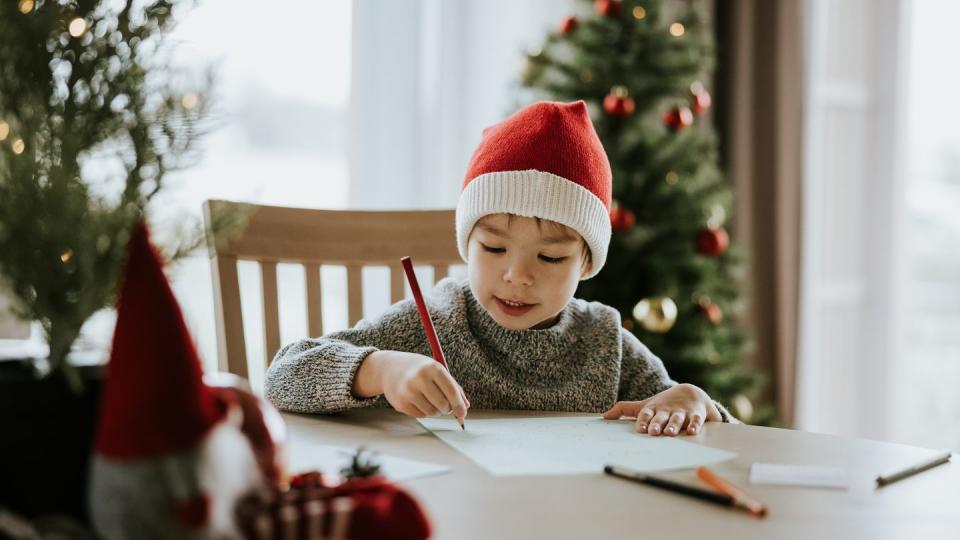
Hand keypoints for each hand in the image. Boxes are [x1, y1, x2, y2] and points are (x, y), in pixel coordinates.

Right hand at [356, 350, 468, 418]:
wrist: (389, 368)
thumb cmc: (419, 369)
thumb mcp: (437, 370)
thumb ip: (453, 387)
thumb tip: (464, 408)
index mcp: (432, 368)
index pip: (451, 391)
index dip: (459, 405)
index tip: (462, 413)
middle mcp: (419, 379)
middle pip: (443, 405)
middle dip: (448, 409)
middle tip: (445, 406)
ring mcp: (408, 392)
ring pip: (432, 413)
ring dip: (436, 411)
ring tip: (431, 401)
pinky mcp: (401, 403)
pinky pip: (421, 416)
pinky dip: (424, 412)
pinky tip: (419, 401)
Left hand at [602, 384, 720, 435]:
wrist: (691, 392)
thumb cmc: (663, 403)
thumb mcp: (645, 405)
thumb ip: (625, 409)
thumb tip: (604, 416)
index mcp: (654, 409)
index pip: (646, 414)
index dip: (643, 421)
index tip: (640, 429)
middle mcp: (667, 410)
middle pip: (661, 417)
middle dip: (657, 424)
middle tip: (653, 432)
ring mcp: (682, 412)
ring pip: (677, 419)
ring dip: (674, 425)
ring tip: (670, 433)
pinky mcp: (696, 414)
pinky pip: (696, 420)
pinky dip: (695, 425)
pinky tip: (692, 431)